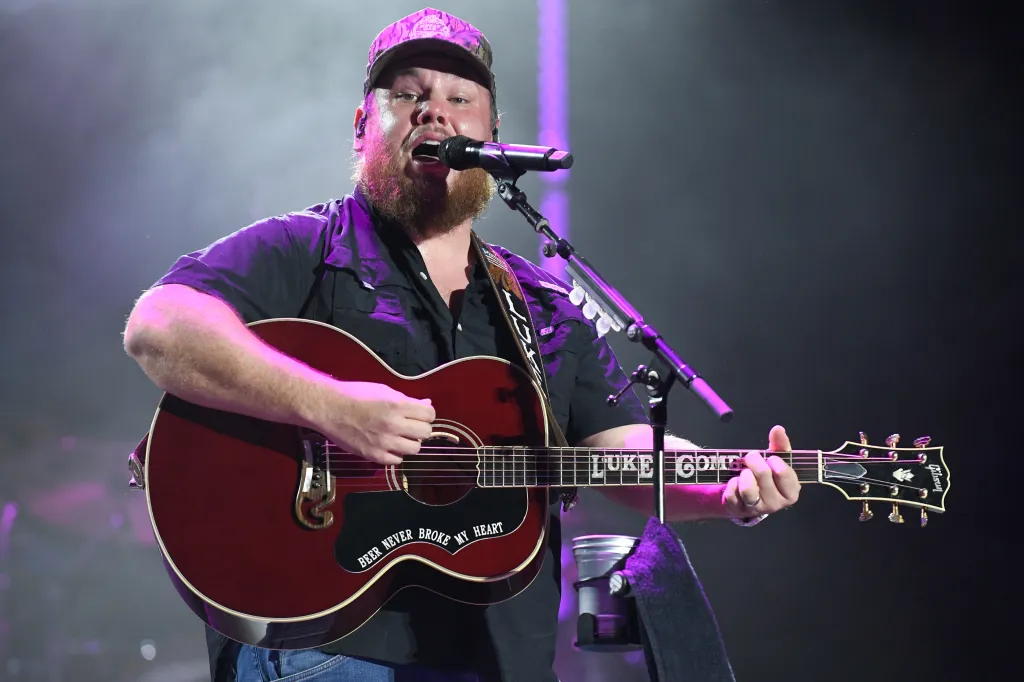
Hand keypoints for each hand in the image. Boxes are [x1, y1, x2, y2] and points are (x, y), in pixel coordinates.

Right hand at [317, 381, 435, 465]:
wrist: (329, 408)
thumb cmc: (355, 395)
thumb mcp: (384, 390)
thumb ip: (408, 400)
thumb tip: (427, 405)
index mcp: (397, 405)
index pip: (430, 414)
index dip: (426, 414)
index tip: (420, 415)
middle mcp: (393, 424)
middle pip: (426, 433)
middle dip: (420, 428)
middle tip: (410, 426)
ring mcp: (384, 442)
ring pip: (415, 448)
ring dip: (410, 442)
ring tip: (400, 436)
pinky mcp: (373, 455)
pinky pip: (397, 460)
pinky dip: (396, 454)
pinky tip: (389, 445)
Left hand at [722, 425, 800, 518]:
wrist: (747, 496)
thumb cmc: (766, 477)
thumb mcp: (776, 461)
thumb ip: (780, 446)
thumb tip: (778, 429)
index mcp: (790, 492)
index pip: (783, 472)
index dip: (773, 460)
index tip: (770, 458)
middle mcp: (776, 504)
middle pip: (763, 475)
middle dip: (754, 461)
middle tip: (751, 457)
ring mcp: (757, 509)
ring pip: (747, 489)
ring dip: (743, 474)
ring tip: (744, 471)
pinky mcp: (739, 510)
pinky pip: (732, 493)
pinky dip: (731, 483)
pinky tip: (735, 481)